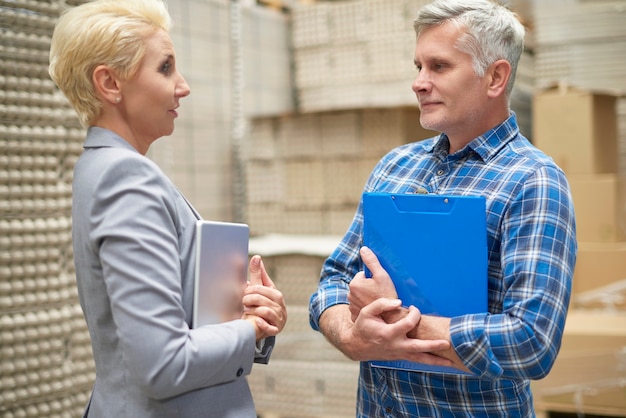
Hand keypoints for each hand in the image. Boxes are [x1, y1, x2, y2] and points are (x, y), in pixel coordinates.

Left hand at [242, 255, 286, 340]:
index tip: (245, 289)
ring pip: (264, 310)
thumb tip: (256, 257)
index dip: (251, 289)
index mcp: (276, 294)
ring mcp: (279, 318)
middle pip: (262, 298)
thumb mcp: (258, 289)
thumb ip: (257, 274)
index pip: (263, 287)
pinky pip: (269, 326)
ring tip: (246, 309)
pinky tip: (255, 321)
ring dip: (252, 310)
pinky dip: (261, 323)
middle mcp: (280, 305)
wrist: (259, 326)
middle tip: (243, 300)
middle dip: (249, 299)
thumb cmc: (259, 305)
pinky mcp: (276, 329)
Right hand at [321, 302, 450, 365]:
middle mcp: (395, 346)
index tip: (413, 307)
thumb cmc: (363, 326)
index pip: (408, 324)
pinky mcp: (400, 357)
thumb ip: (382, 304)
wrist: (356, 346)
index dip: (414, 313)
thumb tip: (399, 303)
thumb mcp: (366, 312)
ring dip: (436, 361)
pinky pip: (417, 360)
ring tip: (451, 362)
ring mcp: (398, 353)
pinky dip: (429, 362)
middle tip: (447, 343)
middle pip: (418, 347)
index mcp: (388, 334)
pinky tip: (441, 362)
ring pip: (419, 359)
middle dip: (433, 346)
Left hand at [348, 246, 398, 321]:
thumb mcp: (382, 275)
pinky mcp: (355, 315)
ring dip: (367, 296)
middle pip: (361, 285)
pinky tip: (374, 308)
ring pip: (360, 296)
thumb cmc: (388, 295)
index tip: (380, 285)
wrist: (391, 318)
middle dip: (368, 287)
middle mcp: (350, 295)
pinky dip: (366, 306)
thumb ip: (372, 261)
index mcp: (354, 283)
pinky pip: (360, 306)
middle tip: (380, 292)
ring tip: (378, 300)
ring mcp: (352, 306)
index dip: (373, 278)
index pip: (362, 275)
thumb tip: (363, 249)